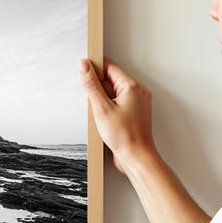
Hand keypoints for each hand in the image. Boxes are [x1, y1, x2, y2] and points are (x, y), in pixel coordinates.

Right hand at [78, 57, 157, 175]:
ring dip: (103, 100)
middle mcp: (138, 91)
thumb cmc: (124, 136)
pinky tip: (106, 120)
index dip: (95, 68)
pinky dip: (109, 108)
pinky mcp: (134, 112)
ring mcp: (137, 102)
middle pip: (112, 79)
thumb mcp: (101, 108)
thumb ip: (92, 85)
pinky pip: (118, 102)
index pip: (110, 66)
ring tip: (102, 115)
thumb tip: (85, 66)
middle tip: (95, 104)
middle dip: (99, 88)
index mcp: (132, 86)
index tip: (83, 72)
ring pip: (114, 92)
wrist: (136, 157)